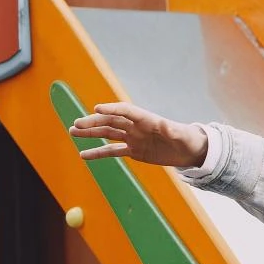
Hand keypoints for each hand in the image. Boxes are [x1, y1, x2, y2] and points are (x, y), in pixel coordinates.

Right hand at [68, 103, 209, 166]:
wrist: (190, 151)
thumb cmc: (187, 139)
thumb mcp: (181, 135)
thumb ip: (171, 130)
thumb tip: (165, 125)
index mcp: (146, 119)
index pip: (125, 111)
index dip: (112, 108)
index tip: (97, 108)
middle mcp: (136, 127)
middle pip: (111, 121)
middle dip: (94, 122)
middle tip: (77, 124)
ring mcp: (133, 138)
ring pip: (107, 134)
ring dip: (90, 133)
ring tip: (73, 132)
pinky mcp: (133, 151)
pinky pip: (112, 151)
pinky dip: (98, 152)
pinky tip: (83, 154)